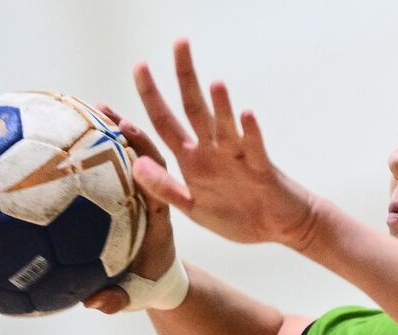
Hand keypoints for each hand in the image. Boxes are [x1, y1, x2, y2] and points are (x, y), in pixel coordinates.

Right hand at [83, 105, 176, 314]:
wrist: (160, 282)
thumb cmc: (146, 287)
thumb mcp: (135, 296)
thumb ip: (117, 299)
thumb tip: (93, 303)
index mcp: (159, 218)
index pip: (157, 183)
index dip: (145, 161)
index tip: (127, 140)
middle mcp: (152, 198)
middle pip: (148, 157)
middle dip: (130, 132)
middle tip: (103, 110)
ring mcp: (140, 192)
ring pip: (130, 155)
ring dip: (111, 130)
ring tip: (86, 106)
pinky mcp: (127, 192)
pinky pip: (112, 165)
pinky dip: (96, 147)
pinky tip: (68, 129)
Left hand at [129, 39, 315, 246]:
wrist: (280, 227)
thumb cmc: (239, 217)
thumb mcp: (194, 208)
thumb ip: (166, 189)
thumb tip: (136, 165)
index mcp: (192, 161)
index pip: (161, 127)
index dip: (140, 109)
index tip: (117, 92)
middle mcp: (212, 151)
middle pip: (193, 108)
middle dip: (184, 77)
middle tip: (178, 44)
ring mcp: (237, 157)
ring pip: (224, 125)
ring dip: (218, 104)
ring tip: (213, 83)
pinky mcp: (261, 168)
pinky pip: (254, 146)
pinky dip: (250, 131)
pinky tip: (245, 114)